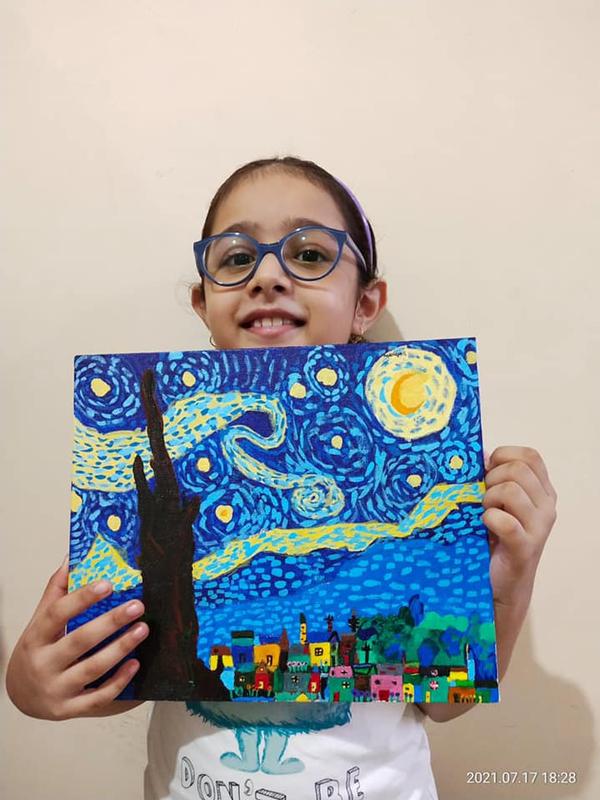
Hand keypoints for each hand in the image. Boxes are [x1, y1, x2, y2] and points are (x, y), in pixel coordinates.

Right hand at [6, 557, 148, 719]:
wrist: (20, 695)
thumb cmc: (37, 649)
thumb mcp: (39, 621)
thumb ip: (56, 591)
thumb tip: (71, 557)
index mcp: (35, 637)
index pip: (57, 613)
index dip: (82, 598)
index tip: (108, 583)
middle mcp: (42, 664)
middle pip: (79, 641)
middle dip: (110, 622)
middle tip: (138, 605)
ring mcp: (55, 690)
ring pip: (92, 669)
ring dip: (120, 648)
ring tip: (143, 629)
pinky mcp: (68, 710)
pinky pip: (97, 698)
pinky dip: (118, 681)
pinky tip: (136, 663)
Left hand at [482, 446, 557, 608]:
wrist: (500, 584)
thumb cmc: (493, 537)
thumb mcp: (494, 501)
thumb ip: (491, 476)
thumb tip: (478, 451)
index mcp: (542, 491)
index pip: (530, 456)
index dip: (503, 456)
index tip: (487, 472)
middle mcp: (546, 506)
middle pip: (518, 469)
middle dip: (492, 478)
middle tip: (484, 498)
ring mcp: (539, 527)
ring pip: (511, 490)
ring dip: (489, 499)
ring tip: (484, 513)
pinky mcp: (525, 547)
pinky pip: (504, 521)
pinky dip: (488, 519)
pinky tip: (485, 526)